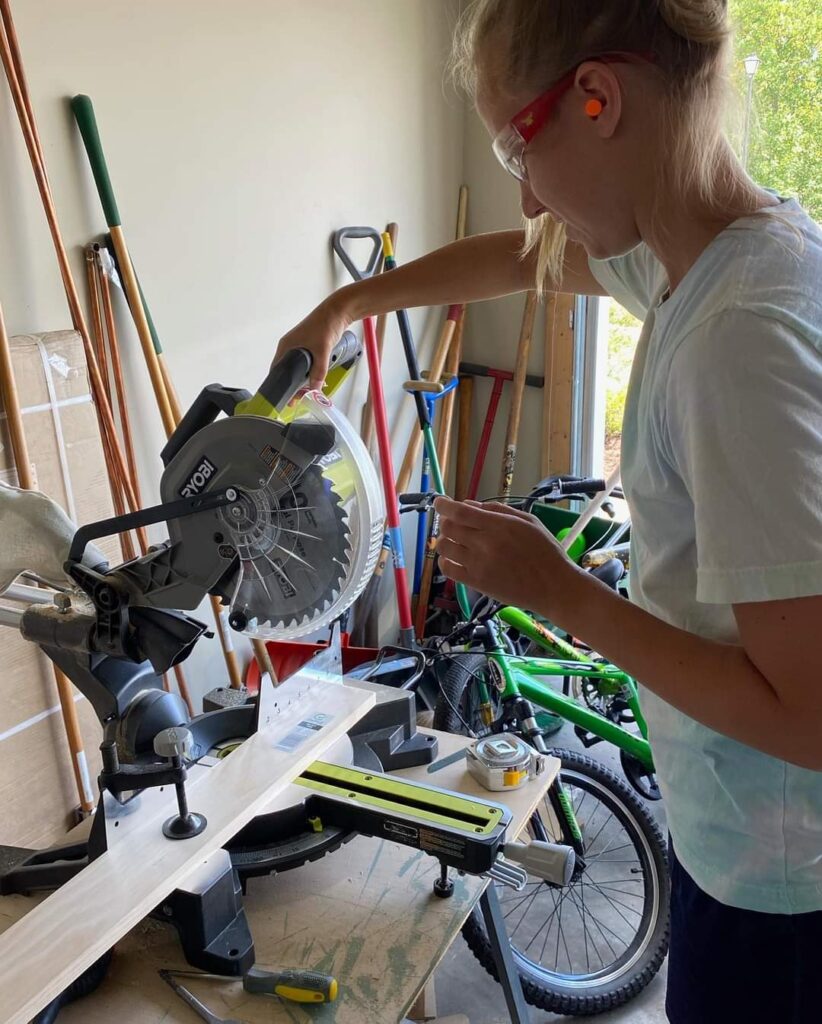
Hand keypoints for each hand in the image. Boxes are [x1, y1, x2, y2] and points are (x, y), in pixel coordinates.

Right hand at [274, 292, 353, 389]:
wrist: (338, 311)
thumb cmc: (325, 324)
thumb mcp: (322, 351)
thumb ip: (319, 372)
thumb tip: (315, 389)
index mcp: (286, 347)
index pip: (277, 371)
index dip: (280, 385)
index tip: (285, 398)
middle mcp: (290, 347)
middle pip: (287, 372)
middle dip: (293, 386)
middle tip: (297, 399)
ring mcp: (299, 346)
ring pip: (297, 368)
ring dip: (302, 380)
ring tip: (308, 392)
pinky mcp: (309, 346)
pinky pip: (306, 363)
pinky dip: (309, 372)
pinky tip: (316, 379)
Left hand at [434, 496, 582, 619]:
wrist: (554, 586)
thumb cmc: (545, 551)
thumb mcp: (528, 521)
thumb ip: (497, 509)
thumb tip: (468, 504)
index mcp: (498, 525)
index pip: (459, 512)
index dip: (443, 505)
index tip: (440, 502)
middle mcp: (484, 543)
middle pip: (448, 527)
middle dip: (446, 521)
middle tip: (454, 523)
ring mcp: (478, 564)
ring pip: (444, 547)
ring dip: (445, 540)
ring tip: (455, 541)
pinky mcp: (476, 583)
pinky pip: (448, 569)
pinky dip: (445, 561)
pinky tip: (454, 558)